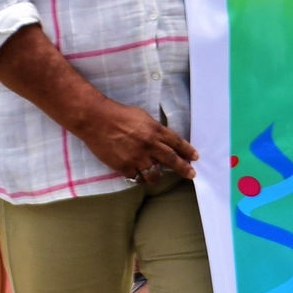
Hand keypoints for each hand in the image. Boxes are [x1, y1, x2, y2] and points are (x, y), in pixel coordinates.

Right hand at [67, 94, 198, 182]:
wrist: (97, 120)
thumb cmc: (119, 114)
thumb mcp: (142, 117)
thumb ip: (154, 129)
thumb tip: (162, 138)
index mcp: (155, 130)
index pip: (177, 142)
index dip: (188, 151)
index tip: (195, 157)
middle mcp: (149, 145)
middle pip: (171, 160)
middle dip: (184, 169)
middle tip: (191, 174)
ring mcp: (137, 157)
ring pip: (154, 175)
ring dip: (157, 176)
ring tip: (156, 176)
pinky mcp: (124, 166)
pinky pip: (136, 177)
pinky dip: (137, 176)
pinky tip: (137, 174)